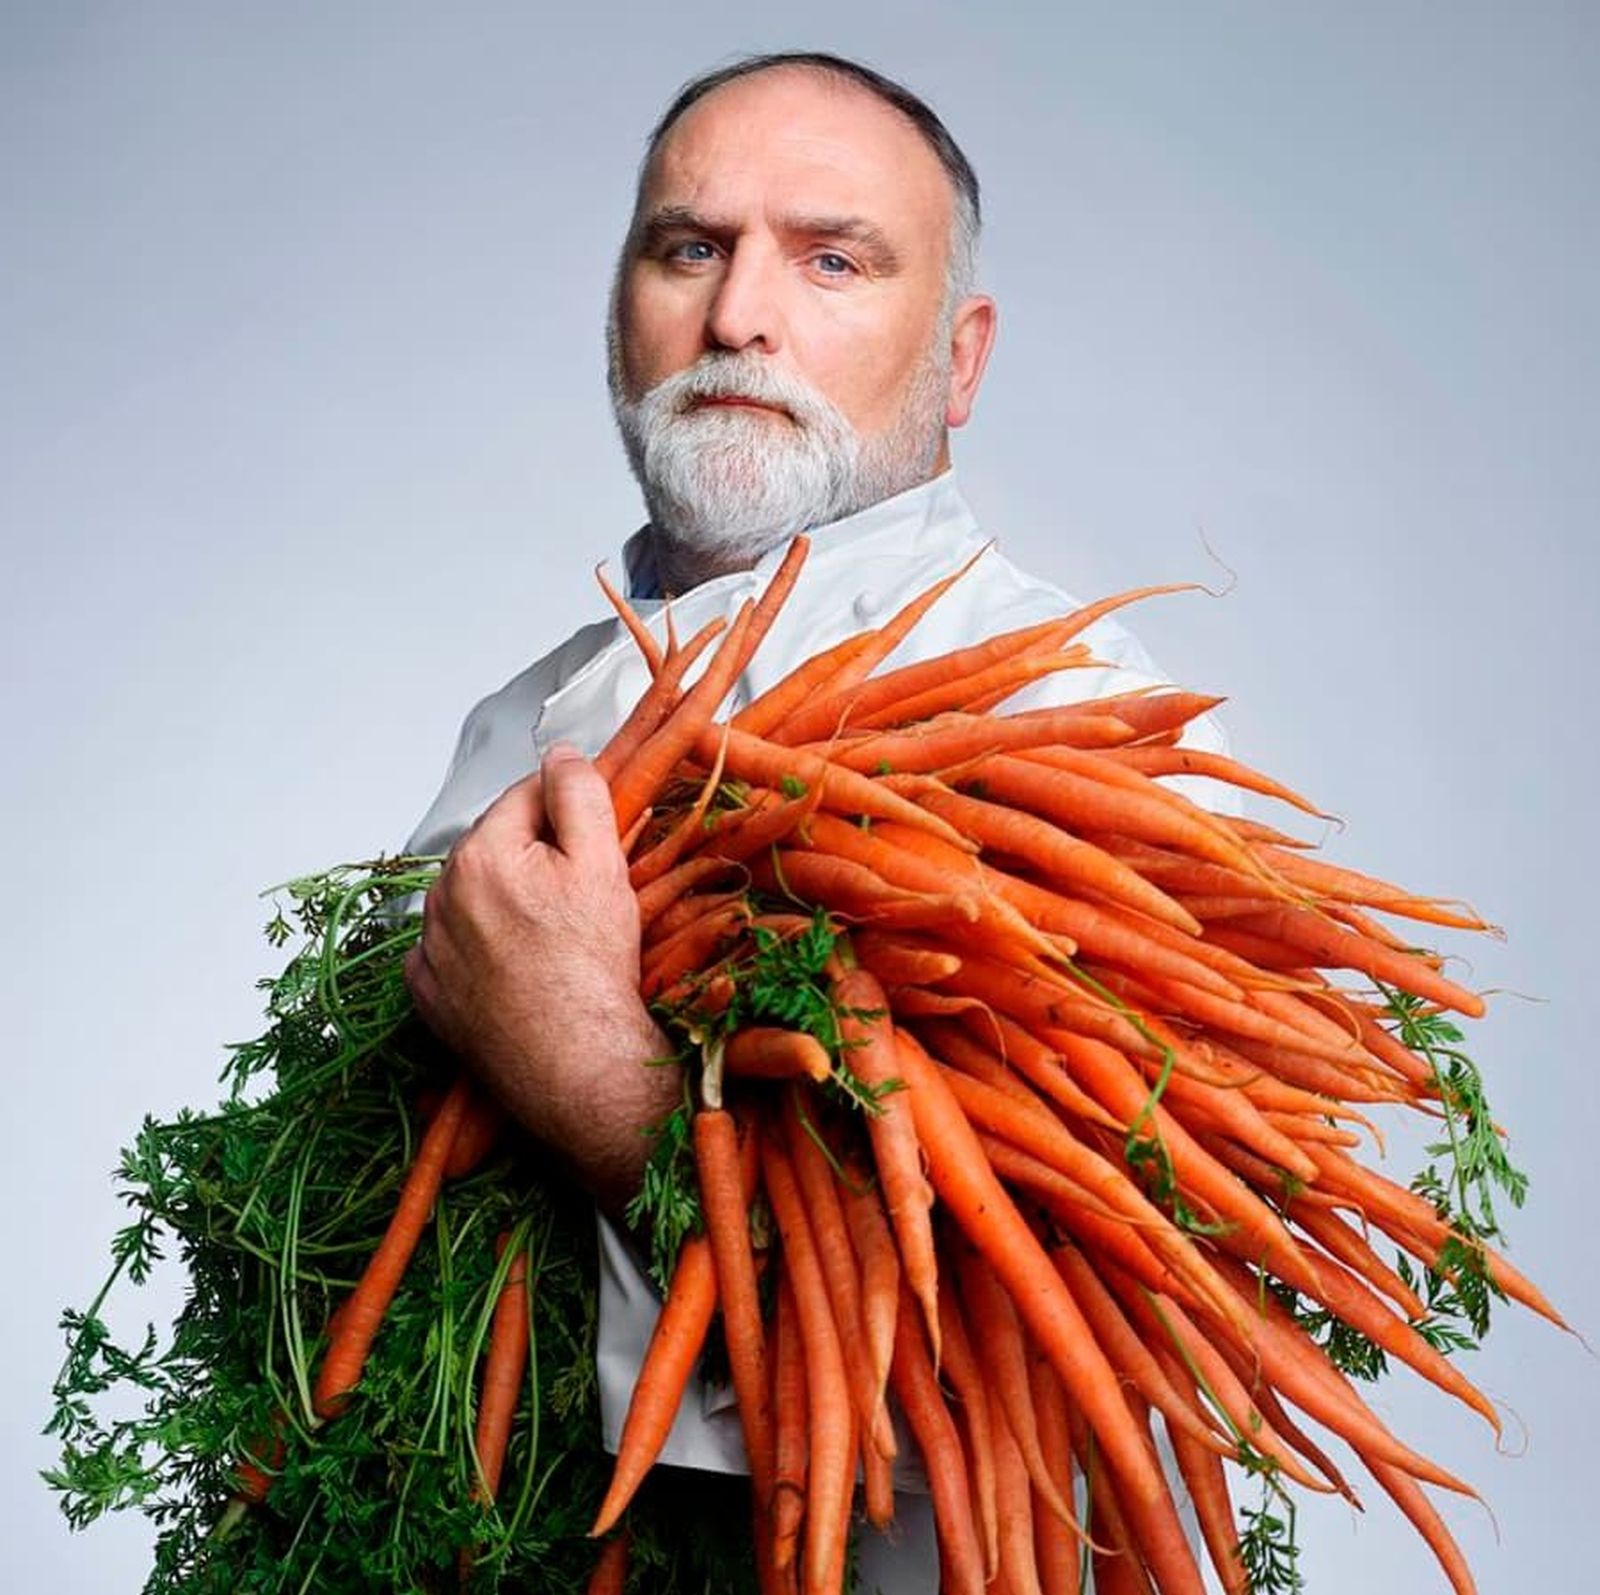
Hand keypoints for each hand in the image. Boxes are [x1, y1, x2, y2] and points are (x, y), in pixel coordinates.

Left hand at [404, 744, 679, 1215]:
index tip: (595, 838)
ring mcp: (429, 948)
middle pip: (496, 846)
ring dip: (506, 900)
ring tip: (554, 938)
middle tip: (582, 897)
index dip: (568, 810)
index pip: (525, 797)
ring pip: (473, 897)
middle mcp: (442, 895)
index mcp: (482, 853)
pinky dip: (478, 948)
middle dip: (535, 857)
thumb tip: (561, 753)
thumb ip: (579, 794)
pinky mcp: (428, 994)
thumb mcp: (603, 864)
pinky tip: (518, 966)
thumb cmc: (593, 970)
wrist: (578, 1066)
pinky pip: (450, 950)